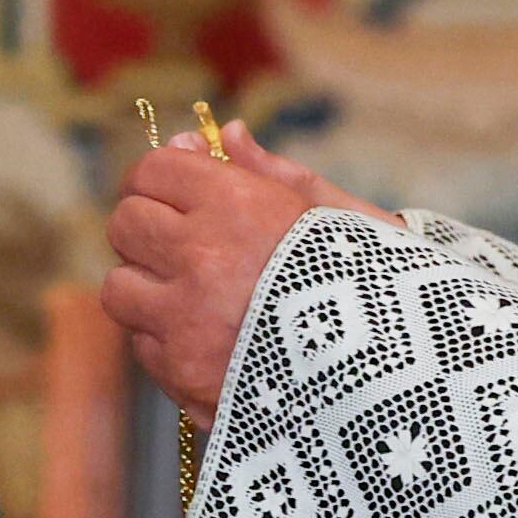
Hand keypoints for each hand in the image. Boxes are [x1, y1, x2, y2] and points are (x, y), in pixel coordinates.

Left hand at [99, 123, 387, 420]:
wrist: (399, 384)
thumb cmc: (380, 290)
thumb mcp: (340, 216)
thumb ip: (273, 173)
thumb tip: (225, 134)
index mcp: (239, 207)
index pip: (154, 171)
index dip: (161, 176)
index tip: (176, 188)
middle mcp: (201, 259)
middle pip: (125, 224)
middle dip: (148, 228)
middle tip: (182, 242)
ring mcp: (185, 322)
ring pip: (118, 289)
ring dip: (147, 288)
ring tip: (192, 298)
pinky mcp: (183, 376)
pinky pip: (143, 346)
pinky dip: (167, 342)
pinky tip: (212, 341)